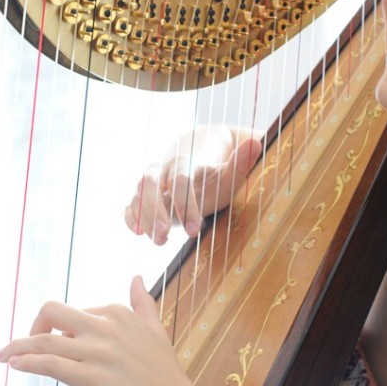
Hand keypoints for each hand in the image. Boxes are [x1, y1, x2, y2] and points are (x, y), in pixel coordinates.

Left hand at [0, 277, 235, 385]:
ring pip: (44, 340)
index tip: (59, 343)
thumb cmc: (163, 372)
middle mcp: (104, 326)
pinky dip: (26, 362)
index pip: (76, 312)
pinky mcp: (88, 377)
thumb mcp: (155, 328)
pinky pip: (48, 363)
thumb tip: (136, 277)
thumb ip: (142, 302)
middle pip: (52, 311)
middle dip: (34, 324)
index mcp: (116, 312)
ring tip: (3, 355)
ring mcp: (95, 352)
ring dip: (17, 346)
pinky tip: (15, 365)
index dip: (63, 329)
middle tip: (25, 343)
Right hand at [124, 126, 262, 244]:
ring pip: (138, 194)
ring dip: (144, 217)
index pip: (179, 180)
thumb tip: (256, 144)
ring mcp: (150, 185)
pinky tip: (137, 231)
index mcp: (184, 163)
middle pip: (150, 183)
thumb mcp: (230, 173)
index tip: (194, 229)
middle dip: (155, 211)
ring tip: (158, 241)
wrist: (195, 169)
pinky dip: (129, 217)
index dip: (185, 204)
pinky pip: (129, 205)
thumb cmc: (214, 178)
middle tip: (163, 237)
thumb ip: (240, 162)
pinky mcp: (142, 199)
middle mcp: (162, 170)